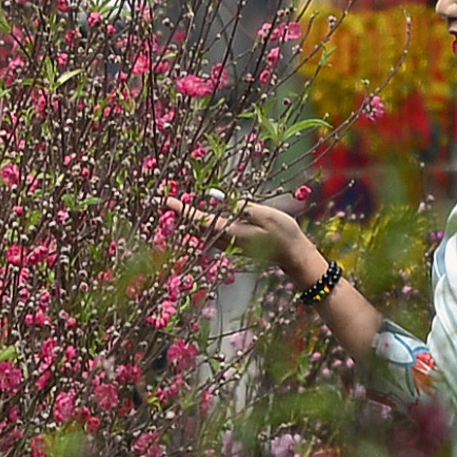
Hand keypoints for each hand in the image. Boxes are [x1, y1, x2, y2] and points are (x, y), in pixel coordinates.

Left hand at [164, 196, 315, 270]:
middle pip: (197, 227)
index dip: (182, 209)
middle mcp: (226, 240)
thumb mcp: (268, 216)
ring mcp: (230, 244)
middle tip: (163, 201)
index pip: (200, 219)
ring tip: (177, 207)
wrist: (293, 254)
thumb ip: (248, 209)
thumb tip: (230, 204)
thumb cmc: (283, 234)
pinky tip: (200, 217)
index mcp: (231, 232)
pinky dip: (203, 224)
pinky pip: (213, 233)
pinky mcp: (235, 244)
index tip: (165, 201)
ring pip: (203, 232)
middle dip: (181, 214)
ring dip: (191, 220)